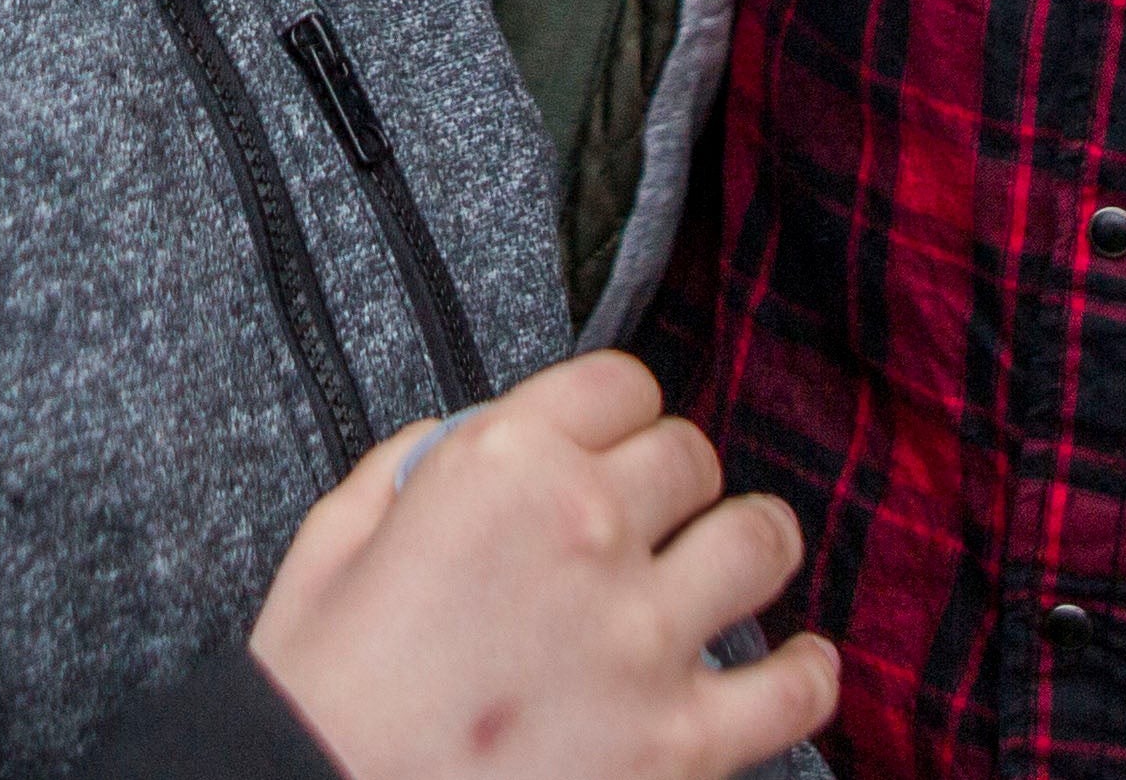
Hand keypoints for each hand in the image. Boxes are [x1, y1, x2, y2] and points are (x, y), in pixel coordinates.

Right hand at [246, 351, 838, 779]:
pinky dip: (806, 672)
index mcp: (500, 467)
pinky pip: (797, 688)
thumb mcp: (334, 543)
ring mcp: (645, 639)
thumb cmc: (319, 698)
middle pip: (690, 455)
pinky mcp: (683, 742)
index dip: (614, 415)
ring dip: (744, 550)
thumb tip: (466, 444)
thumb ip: (411, 468)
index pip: (618, 383)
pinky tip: (796, 664)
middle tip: (653, 521)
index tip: (612, 443)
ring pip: (761, 540)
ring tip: (727, 573)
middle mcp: (587, 531)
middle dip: (671, 483)